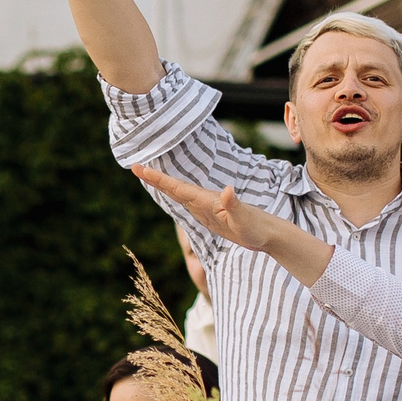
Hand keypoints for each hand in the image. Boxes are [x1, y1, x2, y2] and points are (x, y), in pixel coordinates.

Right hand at [133, 165, 278, 251]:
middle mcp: (204, 200)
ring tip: (144, 174)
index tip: (141, 168)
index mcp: (207, 200)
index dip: (159, 179)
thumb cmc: (256, 228)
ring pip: (178, 193)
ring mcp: (205, 207)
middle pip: (174, 187)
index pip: (178, 188)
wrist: (266, 233)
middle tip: (135, 166)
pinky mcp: (208, 214)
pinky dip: (173, 194)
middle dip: (155, 178)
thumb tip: (227, 189)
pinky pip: (185, 202)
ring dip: (162, 184)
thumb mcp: (244, 219)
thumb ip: (234, 204)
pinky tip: (169, 192)